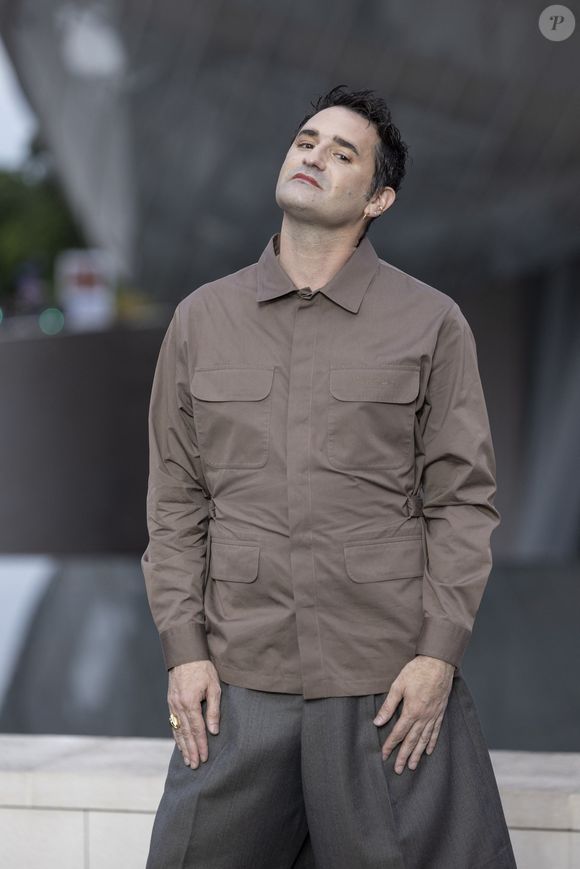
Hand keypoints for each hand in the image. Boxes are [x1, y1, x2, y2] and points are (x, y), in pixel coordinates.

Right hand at [167, 660, 221, 768]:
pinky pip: (173, 723)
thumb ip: (214, 710)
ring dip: (183, 746)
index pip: (197, 729)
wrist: (185, 654)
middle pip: (186, 733)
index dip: (201, 745)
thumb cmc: (203, 669)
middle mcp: (178, 706)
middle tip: (196, 766)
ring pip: (177, 730)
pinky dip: (176, 735)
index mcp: (190, 702)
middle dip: (191, 751)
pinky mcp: (170, 702)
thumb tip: (214, 731)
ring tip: (188, 760)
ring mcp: (172, 704)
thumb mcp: (214, 687)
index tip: (205, 758)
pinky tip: (180, 743)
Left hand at [373, 655, 453, 773]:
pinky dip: (431, 743)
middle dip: (404, 755)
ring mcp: (433, 716)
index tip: (384, 755)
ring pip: (424, 739)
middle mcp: (424, 717)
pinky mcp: (440, 712)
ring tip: (412, 766)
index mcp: (411, 711)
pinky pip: (436, 731)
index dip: (390, 745)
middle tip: (398, 769)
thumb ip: (388, 706)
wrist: (438, 663)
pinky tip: (428, 751)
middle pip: (412, 740)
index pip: (398, 732)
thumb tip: (377, 722)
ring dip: (417, 754)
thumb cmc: (417, 671)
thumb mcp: (398, 686)